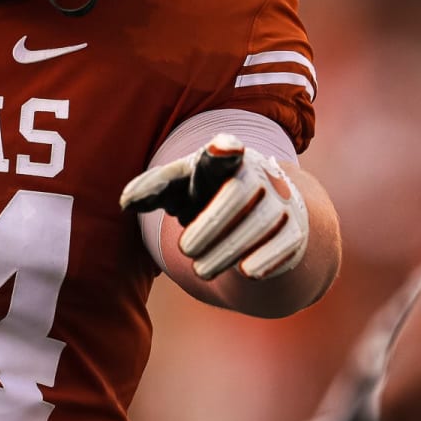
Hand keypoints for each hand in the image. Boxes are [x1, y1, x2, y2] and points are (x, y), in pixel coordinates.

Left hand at [120, 133, 307, 279]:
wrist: (259, 210)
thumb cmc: (208, 193)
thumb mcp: (180, 186)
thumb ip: (154, 188)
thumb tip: (125, 202)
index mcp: (225, 159)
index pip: (222, 152)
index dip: (222, 151)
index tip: (223, 148)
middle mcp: (258, 175)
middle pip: (237, 194)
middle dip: (211, 224)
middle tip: (184, 249)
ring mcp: (280, 201)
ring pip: (260, 223)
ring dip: (229, 250)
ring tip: (201, 270)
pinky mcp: (295, 231)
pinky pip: (286, 243)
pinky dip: (267, 259)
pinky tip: (248, 272)